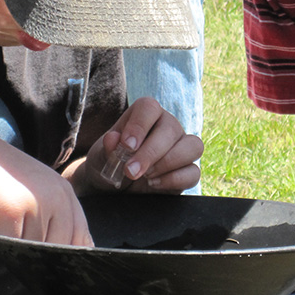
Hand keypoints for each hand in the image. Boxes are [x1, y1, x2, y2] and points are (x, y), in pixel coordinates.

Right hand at [0, 127, 91, 245]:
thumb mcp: (36, 192)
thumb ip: (55, 216)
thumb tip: (72, 252)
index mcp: (65, 192)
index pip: (81, 237)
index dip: (68, 254)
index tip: (54, 261)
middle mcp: (56, 196)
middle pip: (58, 248)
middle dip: (38, 252)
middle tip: (14, 233)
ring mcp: (36, 203)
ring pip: (34, 250)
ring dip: (16, 248)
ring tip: (2, 223)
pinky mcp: (13, 212)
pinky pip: (12, 246)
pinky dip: (0, 243)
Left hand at [83, 97, 203, 193]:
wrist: (115, 187)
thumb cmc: (110, 163)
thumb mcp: (101, 157)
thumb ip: (107, 148)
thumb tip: (112, 138)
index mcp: (145, 114)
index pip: (149, 108)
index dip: (139, 125)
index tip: (126, 146)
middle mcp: (168, 126)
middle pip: (171, 128)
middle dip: (150, 153)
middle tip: (130, 171)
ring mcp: (182, 147)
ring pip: (193, 146)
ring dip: (167, 163)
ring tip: (145, 177)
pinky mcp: (188, 170)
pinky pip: (194, 172)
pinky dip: (174, 180)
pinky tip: (154, 185)